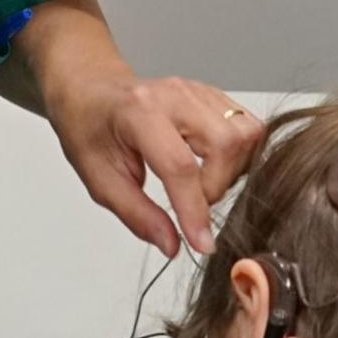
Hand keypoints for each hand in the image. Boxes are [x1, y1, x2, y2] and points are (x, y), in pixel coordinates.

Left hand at [48, 74, 264, 257]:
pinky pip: (246, 129)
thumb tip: (172, 245)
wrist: (92, 93)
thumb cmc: (91, 130)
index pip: (180, 166)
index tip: (202, 243)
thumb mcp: (101, 181)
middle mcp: (175, 96)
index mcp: (139, 113)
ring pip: (245, 135)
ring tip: (198, 183)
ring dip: (230, 172)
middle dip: (216, 187)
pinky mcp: (214, 97)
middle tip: (188, 202)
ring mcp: (199, 92)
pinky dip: (235, 158)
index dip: (194, 210)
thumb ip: (138, 215)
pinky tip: (208, 167)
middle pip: (226, 145)